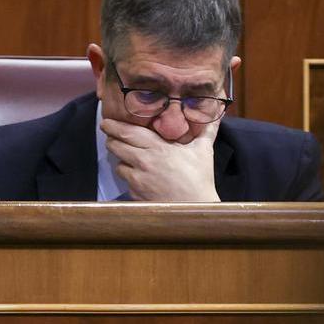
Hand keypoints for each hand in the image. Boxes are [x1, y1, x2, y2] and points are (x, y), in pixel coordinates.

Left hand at [100, 118, 220, 201]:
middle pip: (116, 146)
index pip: (127, 132)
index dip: (113, 126)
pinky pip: (126, 182)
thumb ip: (207, 130)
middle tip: (111, 137)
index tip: (106, 122)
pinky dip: (130, 178)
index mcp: (157, 147)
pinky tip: (140, 178)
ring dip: (122, 161)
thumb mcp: (203, 151)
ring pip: (119, 165)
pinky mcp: (136, 194)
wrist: (196, 208)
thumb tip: (217, 115)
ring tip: (129, 159)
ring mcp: (138, 179)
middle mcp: (144, 161)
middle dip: (112, 140)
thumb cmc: (200, 179)